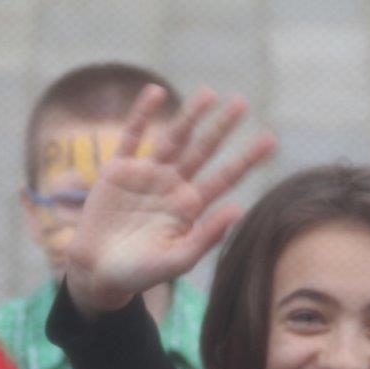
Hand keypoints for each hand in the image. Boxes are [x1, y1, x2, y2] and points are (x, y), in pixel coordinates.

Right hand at [66, 85, 274, 316]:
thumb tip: (238, 209)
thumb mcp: (178, 260)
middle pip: (202, 151)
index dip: (246, 159)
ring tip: (208, 93)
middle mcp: (171, 186)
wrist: (98, 273)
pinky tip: (155, 93)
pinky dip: (142, 115)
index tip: (270, 139)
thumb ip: (207, 236)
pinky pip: (132, 136)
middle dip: (221, 128)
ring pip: (172, 138)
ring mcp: (145, 176)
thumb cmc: (140, 273)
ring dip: (189, 116)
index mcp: (190, 207)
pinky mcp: (117, 171)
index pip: (224, 177)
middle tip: (241, 103)